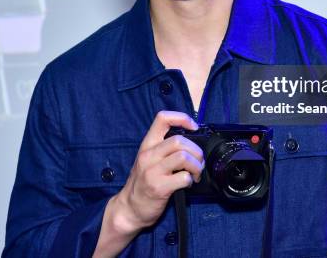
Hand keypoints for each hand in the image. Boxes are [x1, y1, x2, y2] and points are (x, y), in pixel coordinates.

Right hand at [113, 110, 203, 232]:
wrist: (129, 209)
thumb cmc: (142, 183)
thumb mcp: (148, 160)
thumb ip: (164, 149)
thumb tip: (191, 142)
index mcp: (147, 145)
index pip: (163, 118)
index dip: (182, 118)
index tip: (193, 127)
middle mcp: (148, 155)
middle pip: (179, 140)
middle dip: (196, 151)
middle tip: (198, 161)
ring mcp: (152, 171)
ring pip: (183, 157)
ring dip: (196, 166)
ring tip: (195, 173)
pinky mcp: (159, 187)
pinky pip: (183, 178)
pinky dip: (191, 180)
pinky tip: (187, 184)